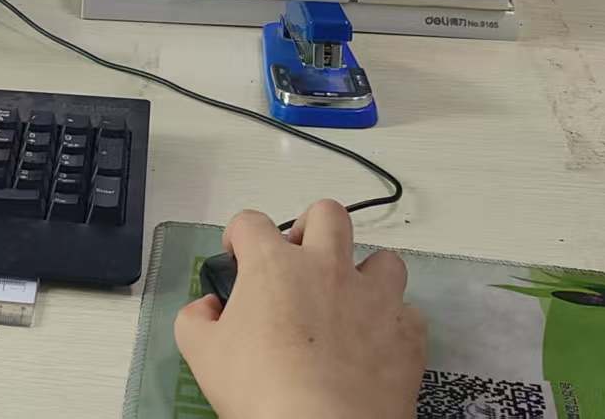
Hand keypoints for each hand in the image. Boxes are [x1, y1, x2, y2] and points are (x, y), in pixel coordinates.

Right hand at [173, 200, 424, 418]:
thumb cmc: (261, 390)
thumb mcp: (201, 354)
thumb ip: (196, 319)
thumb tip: (208, 308)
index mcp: (274, 265)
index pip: (251, 222)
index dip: (240, 235)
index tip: (240, 255)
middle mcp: (328, 267)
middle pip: (327, 215)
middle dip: (312, 228)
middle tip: (300, 261)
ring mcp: (375, 297)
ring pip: (383, 259)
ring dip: (366, 273)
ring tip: (351, 301)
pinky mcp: (407, 332)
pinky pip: (407, 313)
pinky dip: (392, 323)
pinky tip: (376, 344)